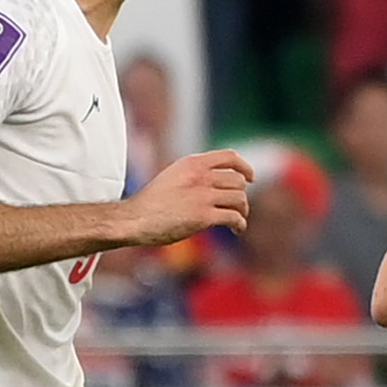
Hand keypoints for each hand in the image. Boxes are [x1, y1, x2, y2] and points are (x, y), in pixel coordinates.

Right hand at [122, 150, 252, 244]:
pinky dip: (240, 224)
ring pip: (240, 199)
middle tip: (237, 207)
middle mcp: (200, 176)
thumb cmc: (153, 202)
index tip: (250, 178)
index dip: (245, 167)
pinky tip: (237, 229)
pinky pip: (234, 218)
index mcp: (192, 163)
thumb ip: (196, 174)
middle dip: (241, 195)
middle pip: (238, 181)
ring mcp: (202, 196)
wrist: (135, 219)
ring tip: (238, 219)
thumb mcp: (174, 176)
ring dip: (243, 211)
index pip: (229, 157)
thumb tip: (221, 180)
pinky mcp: (203, 216)